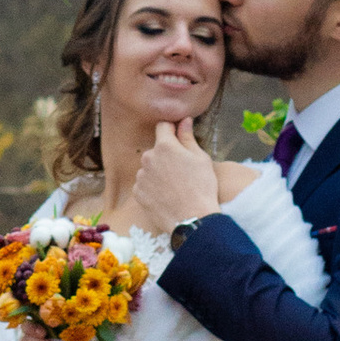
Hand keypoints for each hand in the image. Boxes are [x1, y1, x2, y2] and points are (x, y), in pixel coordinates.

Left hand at [133, 117, 222, 238]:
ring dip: (158, 171)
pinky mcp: (138, 192)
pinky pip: (144, 184)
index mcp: (165, 146)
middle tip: (181, 170)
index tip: (178, 137)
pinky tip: (166, 195)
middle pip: (156, 150)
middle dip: (166, 155)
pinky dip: (152, 187)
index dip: (172, 130)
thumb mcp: (200, 158)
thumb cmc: (202, 187)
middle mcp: (148, 158)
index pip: (163, 126)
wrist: (193, 219)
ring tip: (174, 186)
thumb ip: (188, 137)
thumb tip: (184, 120)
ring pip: (149, 167)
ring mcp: (141, 176)